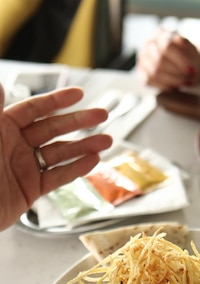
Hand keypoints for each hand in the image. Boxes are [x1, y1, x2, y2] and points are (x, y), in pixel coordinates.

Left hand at [0, 84, 111, 230]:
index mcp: (1, 128)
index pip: (33, 109)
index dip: (56, 101)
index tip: (78, 94)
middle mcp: (14, 146)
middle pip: (53, 129)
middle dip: (79, 121)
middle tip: (102, 114)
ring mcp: (24, 168)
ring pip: (60, 153)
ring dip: (84, 146)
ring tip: (106, 141)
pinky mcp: (30, 190)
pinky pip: (57, 177)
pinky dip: (76, 169)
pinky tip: (92, 161)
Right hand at [137, 29, 199, 90]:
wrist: (186, 65)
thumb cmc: (188, 57)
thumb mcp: (193, 51)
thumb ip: (189, 52)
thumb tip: (187, 61)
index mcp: (161, 34)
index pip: (167, 47)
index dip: (180, 60)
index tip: (192, 70)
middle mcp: (148, 44)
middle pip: (160, 61)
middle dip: (177, 73)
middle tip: (188, 78)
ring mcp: (143, 58)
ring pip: (154, 72)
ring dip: (172, 80)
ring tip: (183, 82)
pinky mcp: (141, 72)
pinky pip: (149, 81)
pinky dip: (164, 85)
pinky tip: (173, 86)